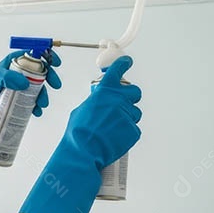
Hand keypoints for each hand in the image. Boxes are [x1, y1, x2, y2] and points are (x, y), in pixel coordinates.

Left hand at [0, 49, 62, 117]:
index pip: (34, 54)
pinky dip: (38, 106)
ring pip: (39, 87)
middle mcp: (19, 73)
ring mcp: (21, 86)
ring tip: (42, 104)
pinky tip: (37, 111)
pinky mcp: (21, 98)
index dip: (47, 55)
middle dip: (51, 77)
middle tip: (56, 85)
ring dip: (44, 95)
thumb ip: (7, 77)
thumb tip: (25, 82)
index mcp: (14, 62)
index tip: (55, 63)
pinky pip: (34, 100)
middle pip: (41, 71)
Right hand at [60, 55, 141, 170]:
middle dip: (131, 97)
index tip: (127, 61)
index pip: (117, 70)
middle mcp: (118, 100)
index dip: (123, 63)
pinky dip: (127, 133)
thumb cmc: (78, 133)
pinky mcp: (133, 130)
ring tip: (114, 127)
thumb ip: (96, 101)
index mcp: (104, 91)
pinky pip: (134, 128)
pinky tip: (115, 137)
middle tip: (123, 104)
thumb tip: (100, 103)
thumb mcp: (82, 109)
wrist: (84, 151)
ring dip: (128, 117)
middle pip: (135, 92)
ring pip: (135, 112)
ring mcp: (127, 115)